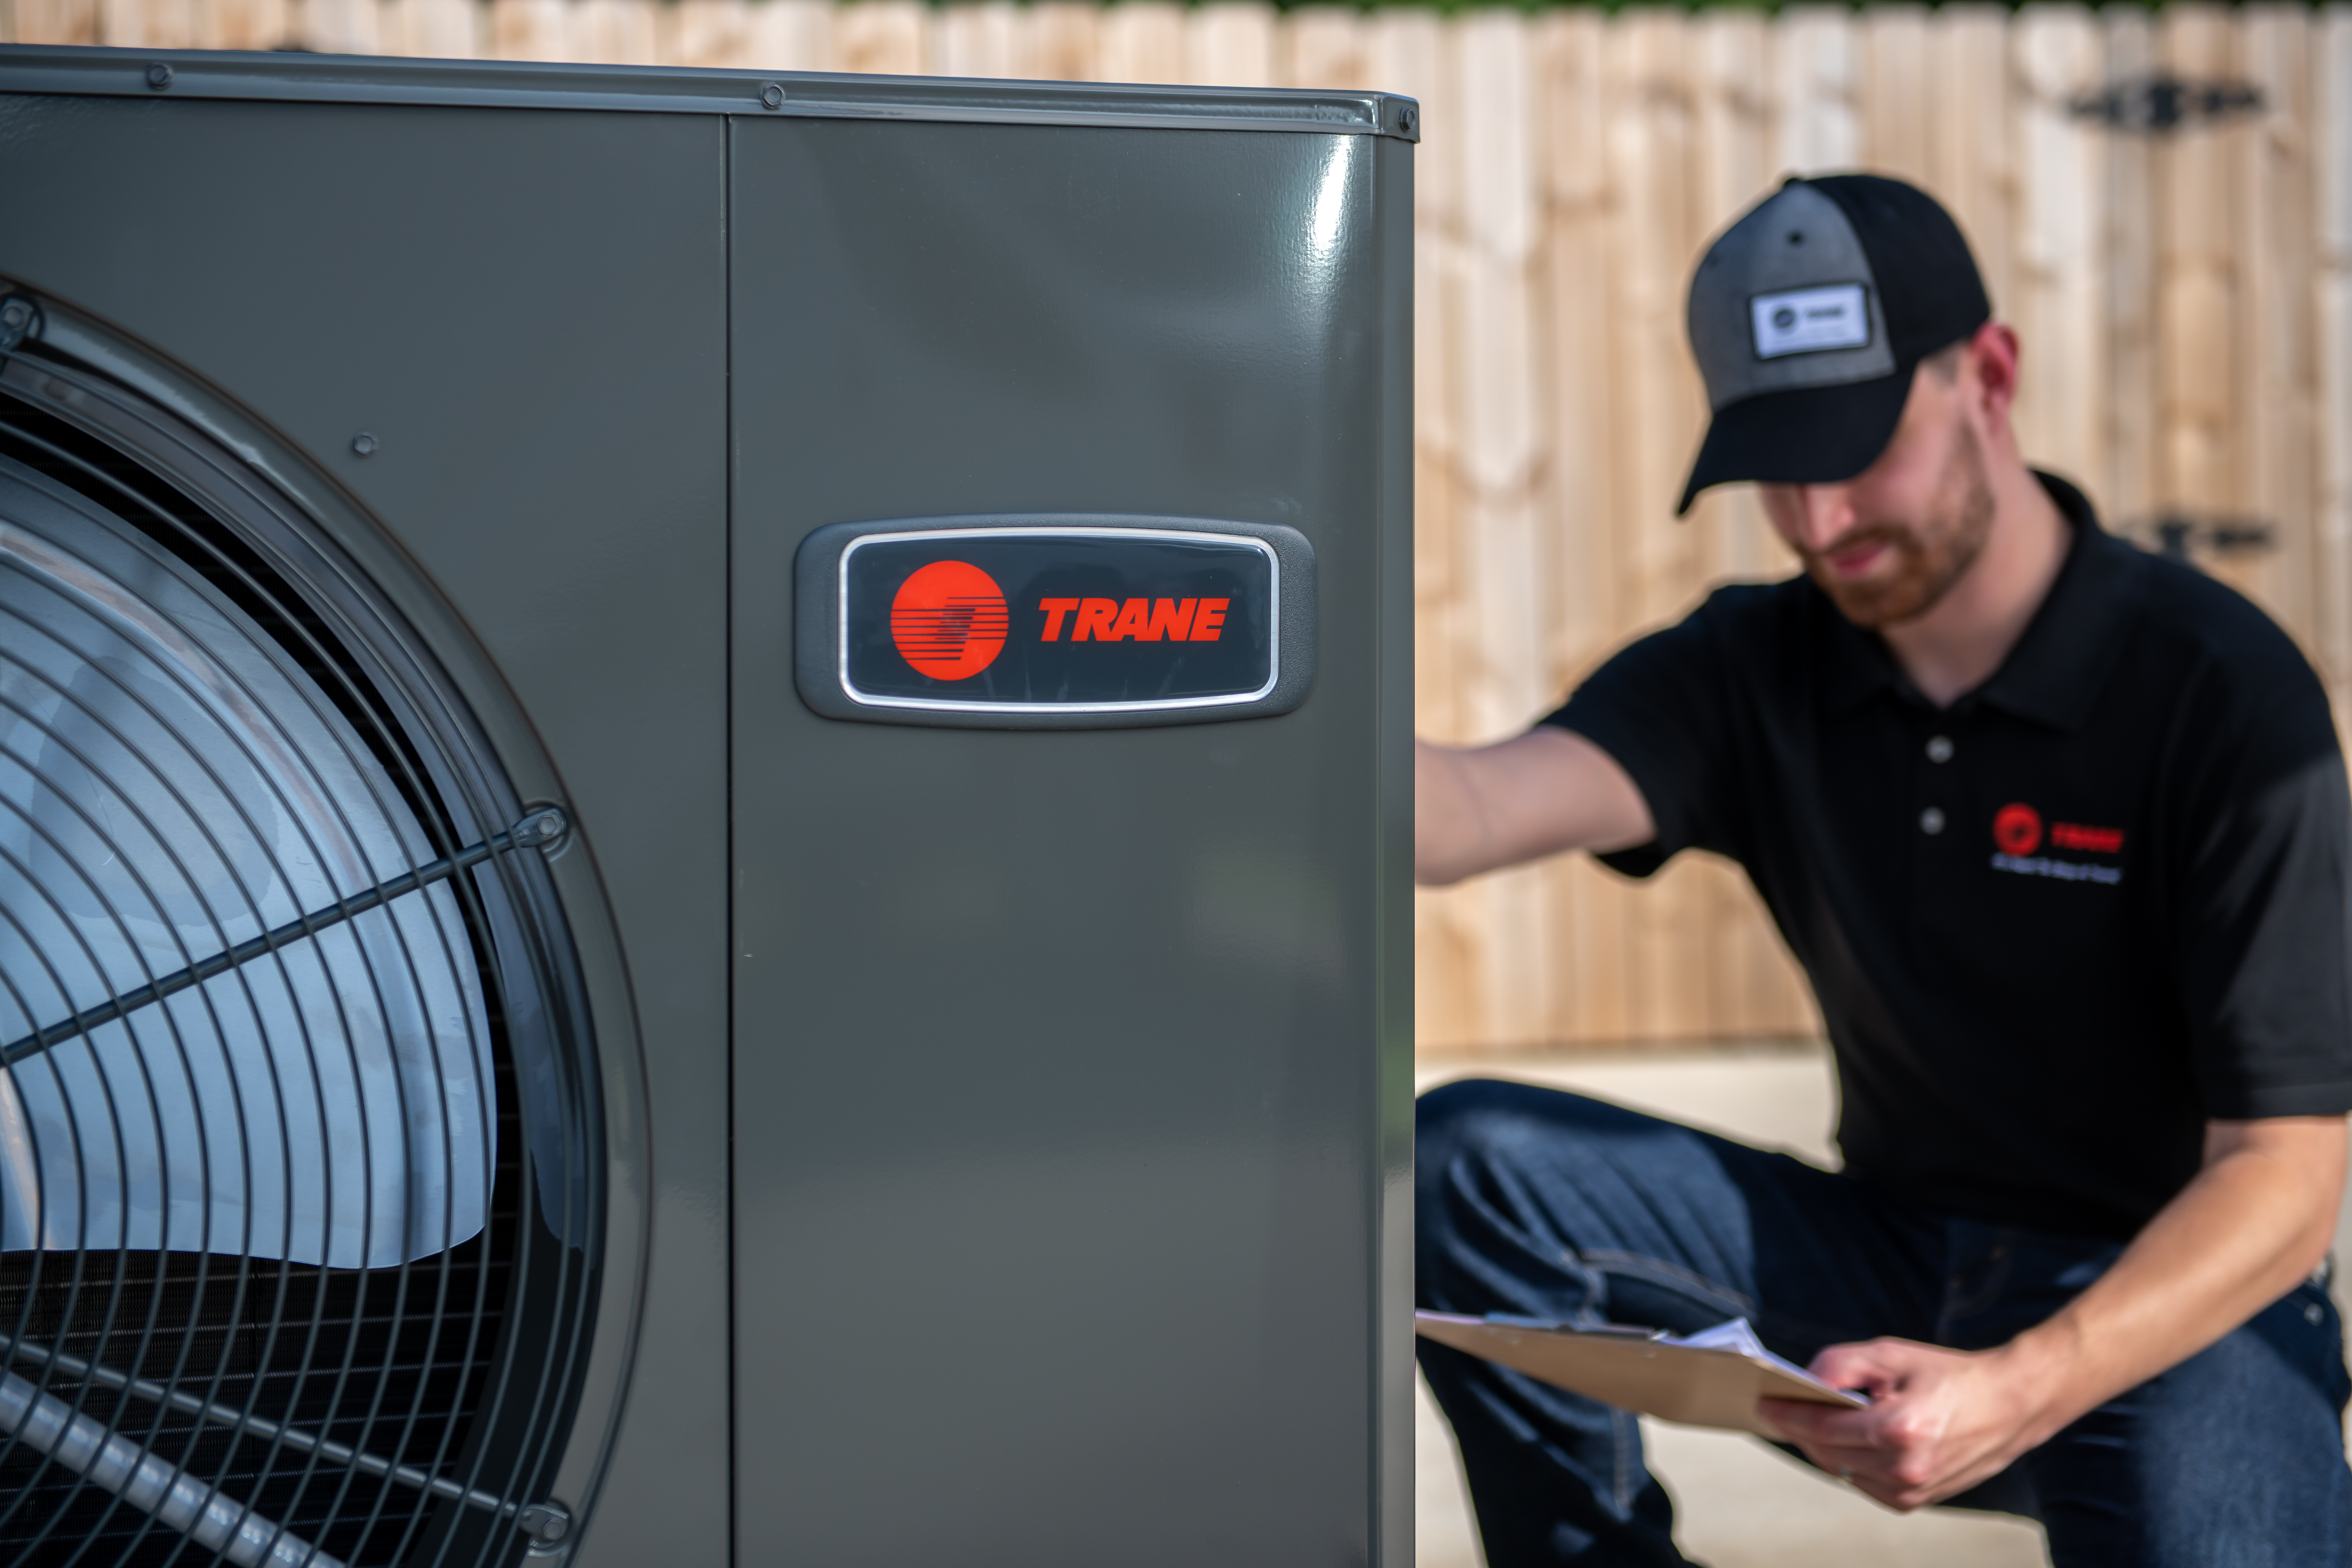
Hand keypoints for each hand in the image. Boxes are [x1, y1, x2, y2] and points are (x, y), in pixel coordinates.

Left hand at [1756, 1337, 2063, 1510]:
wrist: (2009, 1405)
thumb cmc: (1948, 1375)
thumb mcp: (1891, 1354)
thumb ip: (1841, 1365)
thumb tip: (1805, 1383)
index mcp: (1901, 1430)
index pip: (1824, 1429)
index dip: (1787, 1416)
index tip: (1761, 1405)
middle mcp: (1907, 1468)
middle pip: (1828, 1453)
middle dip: (1801, 1430)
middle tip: (1780, 1407)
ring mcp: (1913, 1489)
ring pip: (1843, 1471)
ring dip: (1824, 1447)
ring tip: (1813, 1421)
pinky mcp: (1917, 1499)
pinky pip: (1864, 1483)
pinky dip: (1850, 1461)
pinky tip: (1850, 1440)